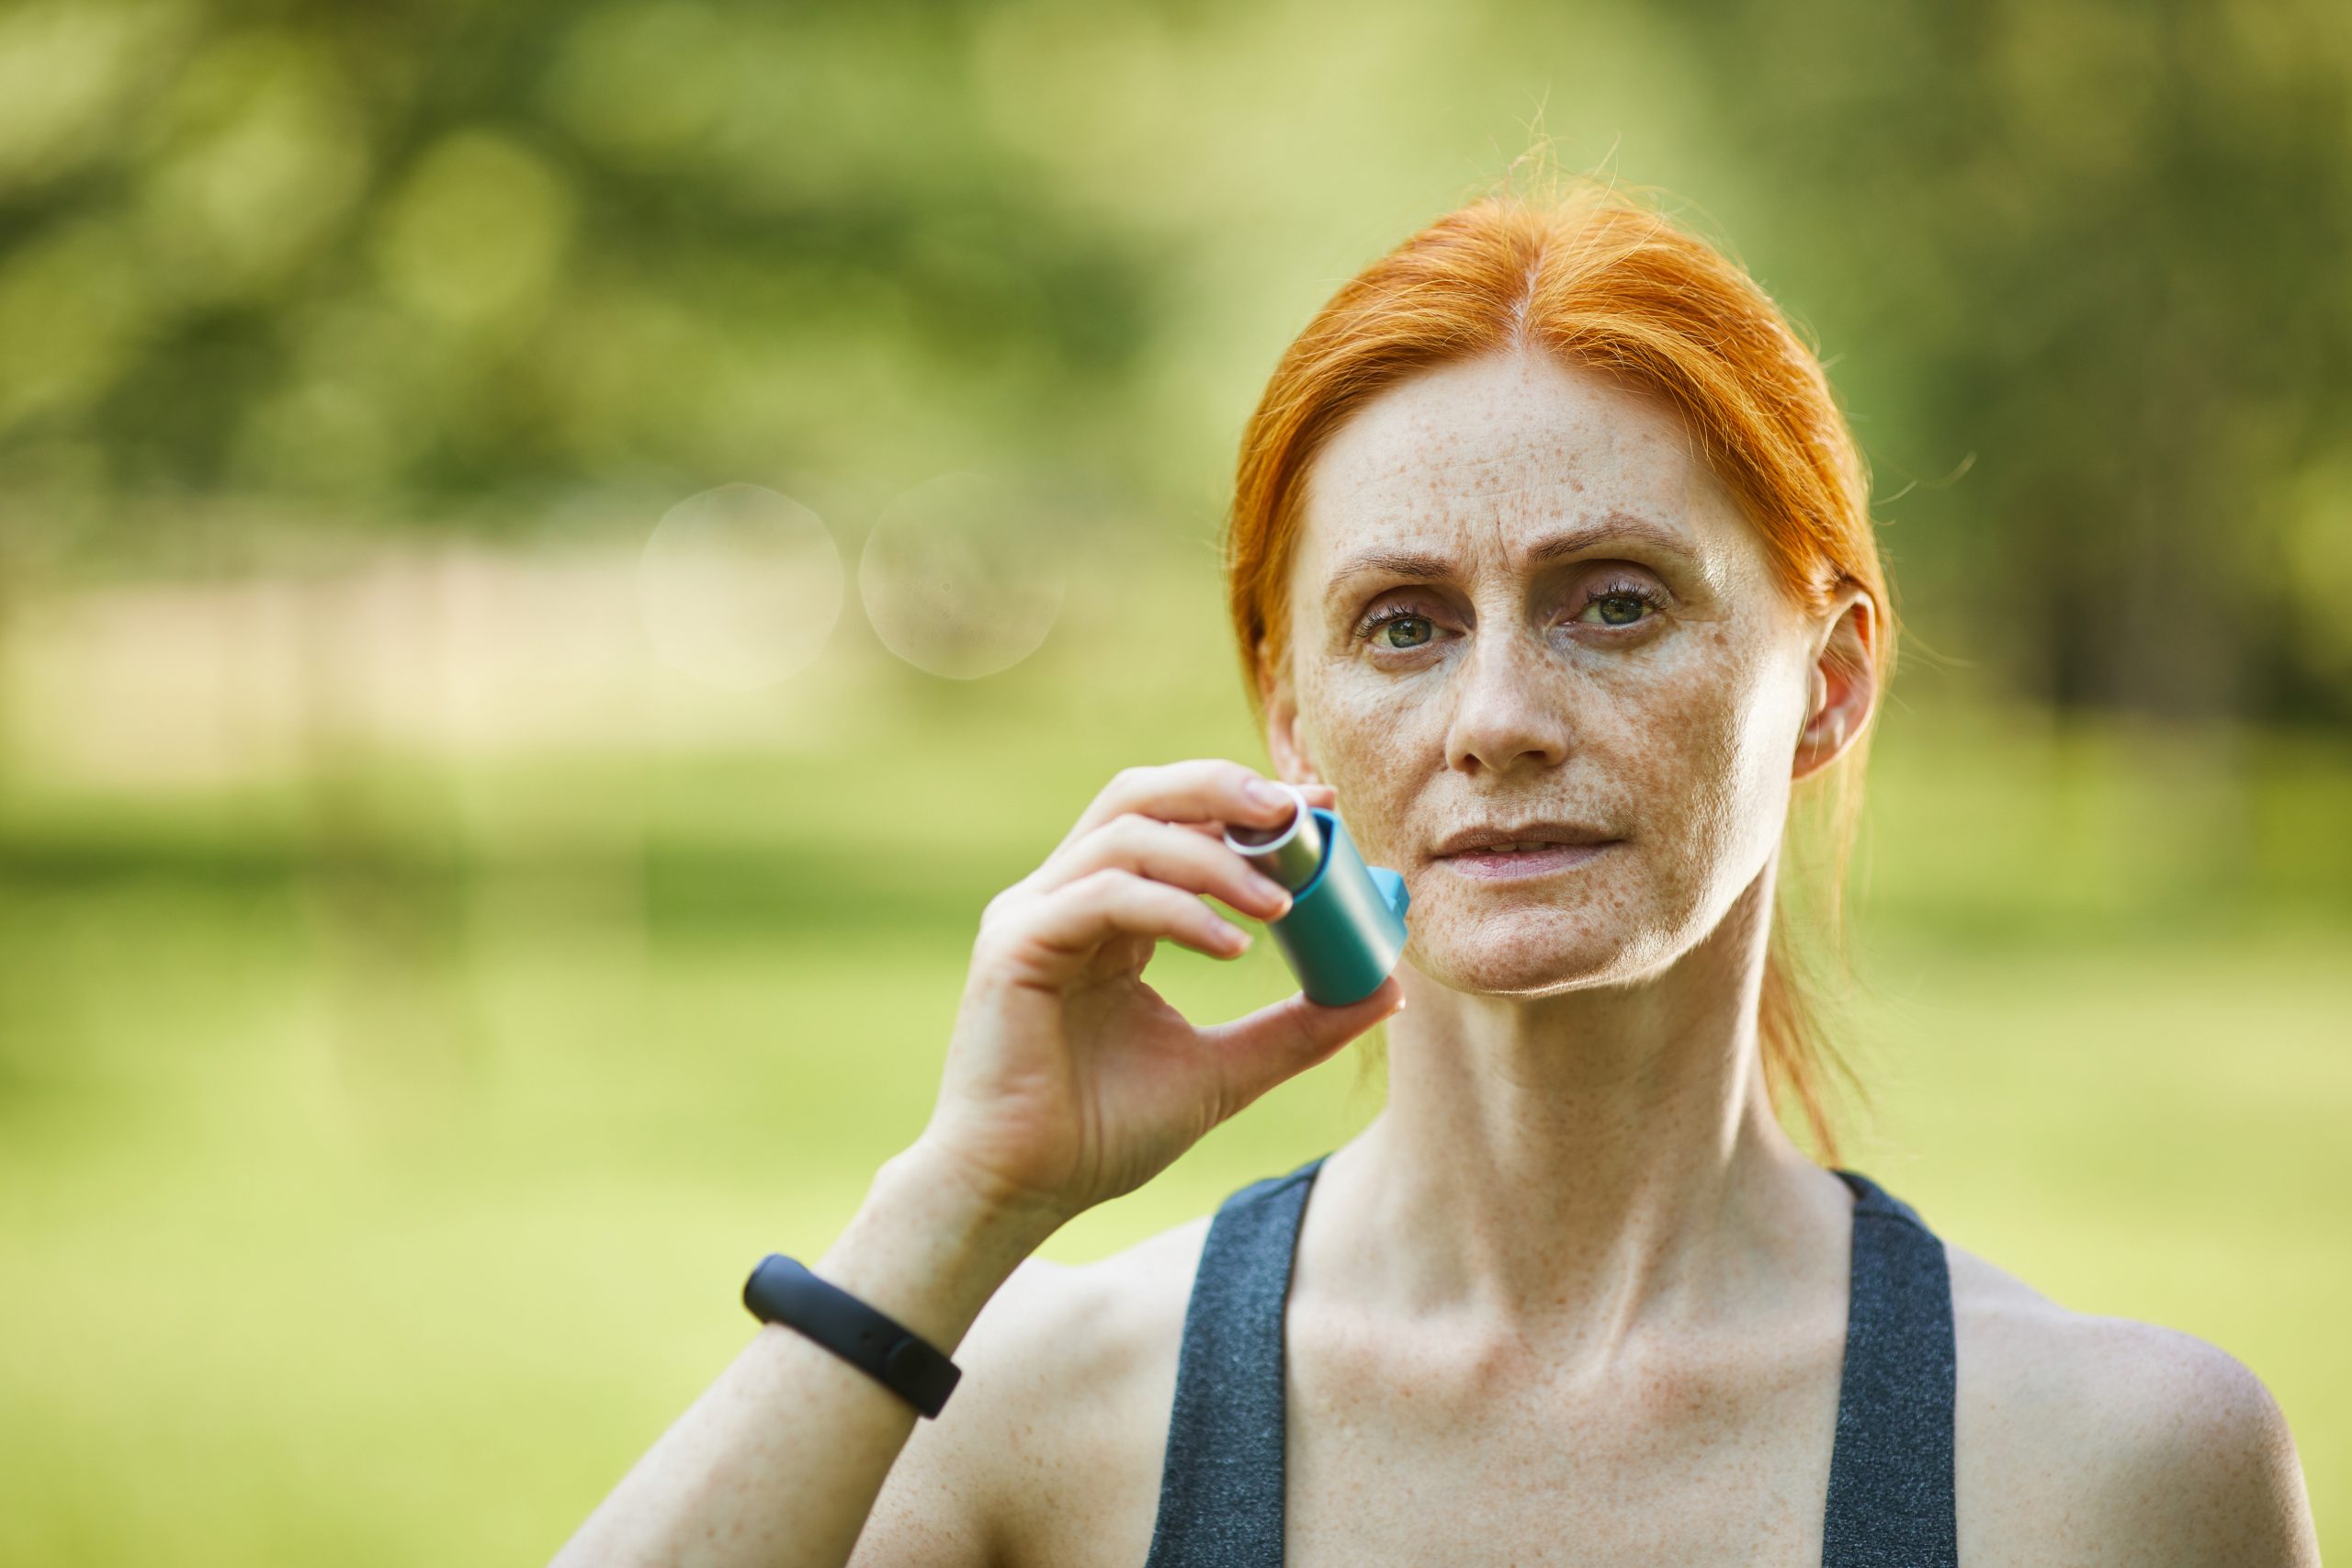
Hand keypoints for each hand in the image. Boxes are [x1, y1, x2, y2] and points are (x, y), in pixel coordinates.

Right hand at [909, 760, 1405, 1228]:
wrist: (1023, 1192)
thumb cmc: (1102, 1133)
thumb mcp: (1224, 1072)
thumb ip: (1296, 1029)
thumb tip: (1385, 991)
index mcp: (1106, 911)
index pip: (1176, 822)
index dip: (1246, 802)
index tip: (1320, 807)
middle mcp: (1064, 896)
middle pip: (1141, 795)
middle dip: (1224, 791)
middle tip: (1299, 813)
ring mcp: (1033, 914)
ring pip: (1127, 834)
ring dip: (1214, 857)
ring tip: (1281, 904)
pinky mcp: (1014, 945)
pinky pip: (1105, 895)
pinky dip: (1176, 909)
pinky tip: (1232, 947)